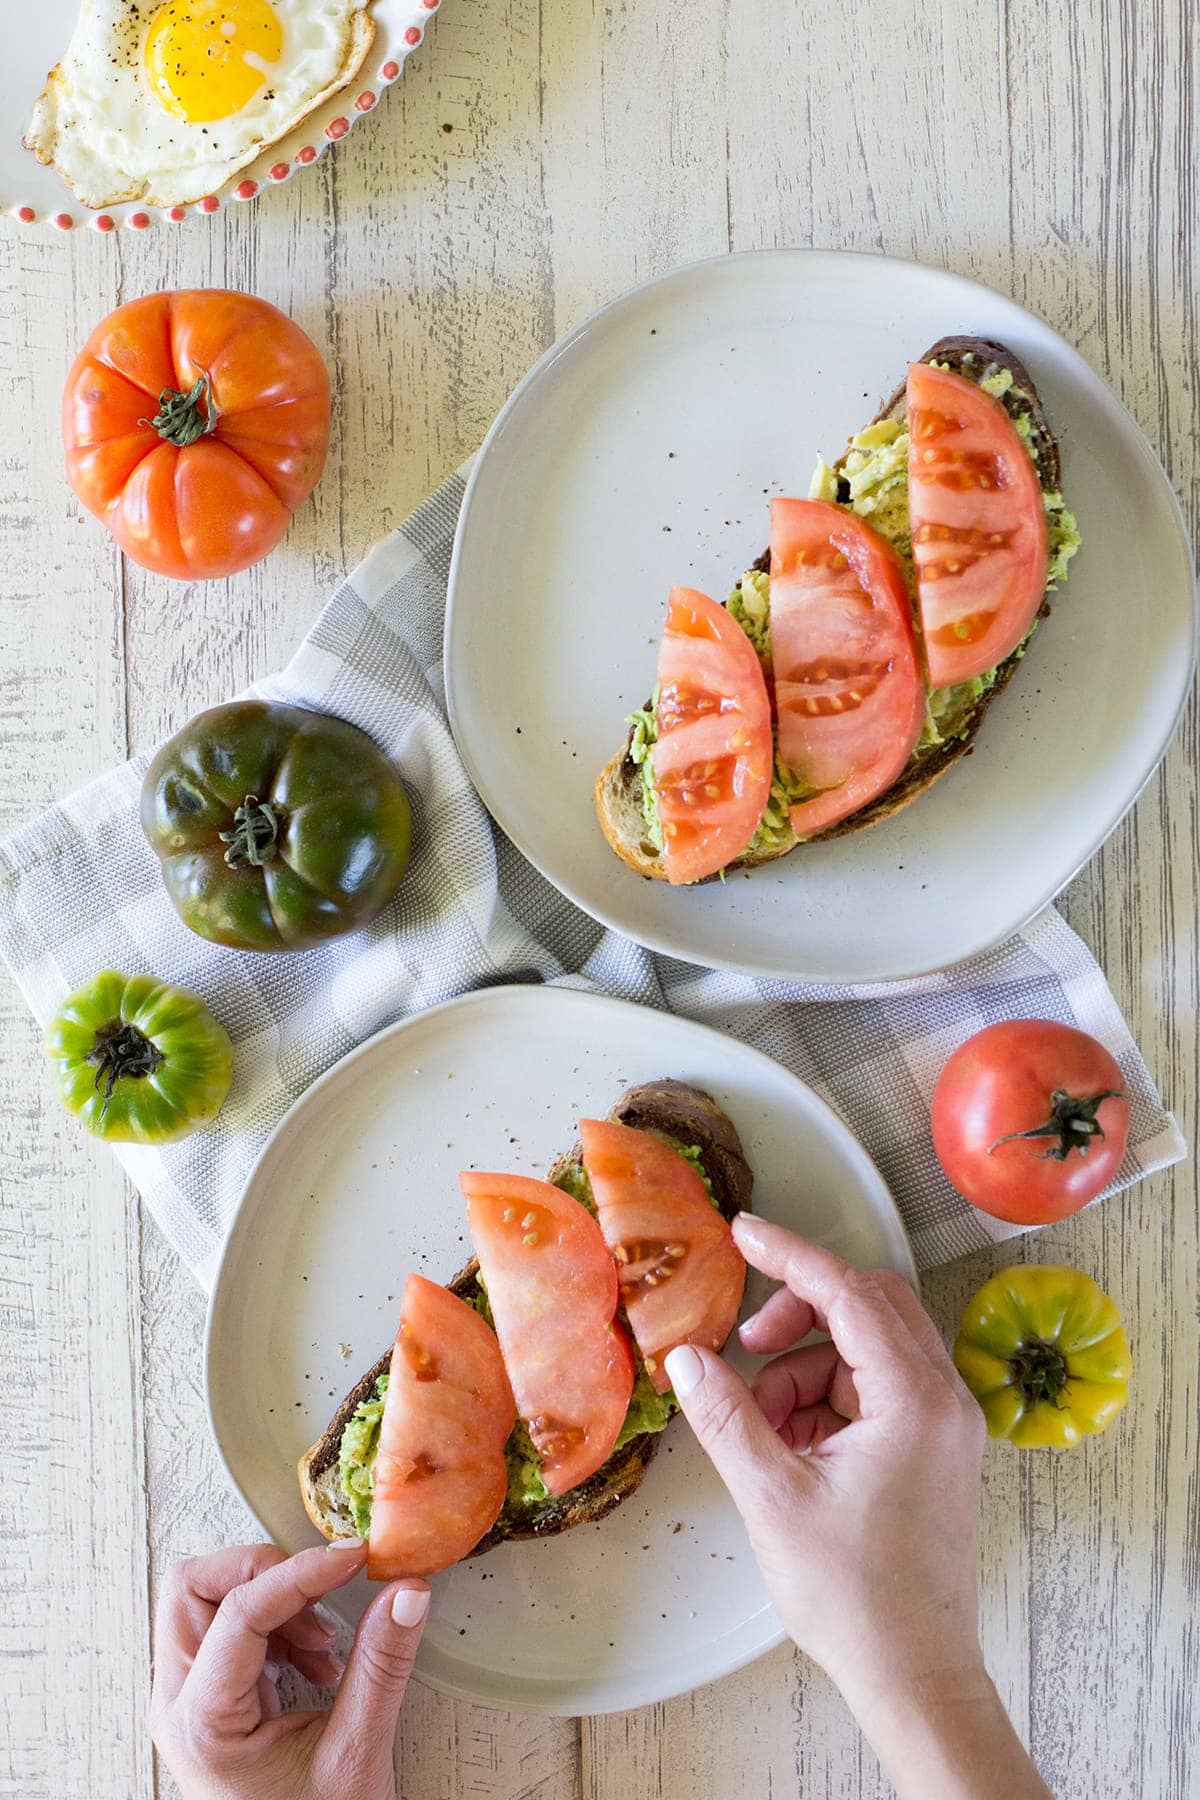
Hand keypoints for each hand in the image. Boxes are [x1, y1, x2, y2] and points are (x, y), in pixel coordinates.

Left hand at [150, 1539, 429, 1799]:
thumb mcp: (356, 1755)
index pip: (238, 1612)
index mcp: (203, 1723)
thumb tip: (406, 1592)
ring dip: (270, 1597)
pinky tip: (316, 1657)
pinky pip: (223, 1625)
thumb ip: (381, 1667)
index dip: (301, 1574)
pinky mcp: (208, 1700)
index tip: (352, 1559)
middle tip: (323, 1589)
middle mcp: (178, 1705)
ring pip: (203, 1598)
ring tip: (325, 1641)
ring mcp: (186, 1702)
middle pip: (192, 1587)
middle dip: (262, 1571)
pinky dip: (273, 1621)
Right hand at [664, 1217, 1050, 1799]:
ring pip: (870, 1349)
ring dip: (808, 1366)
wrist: (913, 1674)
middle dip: (802, 1313)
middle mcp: (944, 1400)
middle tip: (746, 1343)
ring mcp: (946, 1425)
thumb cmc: (855, 1596)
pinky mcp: (935, 1450)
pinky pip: (877, 1390)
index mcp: (915, 1400)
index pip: (850, 1294)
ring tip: (763, 1425)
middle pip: (871, 1307)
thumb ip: (727, 1416)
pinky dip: (828, 1399)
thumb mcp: (772, 1497)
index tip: (744, 1233)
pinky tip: (791, 1446)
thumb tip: (686, 1358)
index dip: (791, 1256)